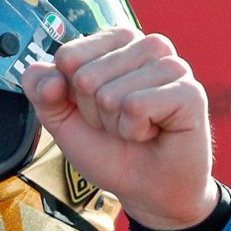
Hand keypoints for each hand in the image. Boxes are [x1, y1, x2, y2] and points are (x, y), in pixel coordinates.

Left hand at [21, 28, 218, 230]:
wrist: (146, 188)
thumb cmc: (109, 147)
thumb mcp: (62, 120)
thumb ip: (41, 92)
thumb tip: (44, 76)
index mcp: (117, 42)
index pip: (67, 56)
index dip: (70, 94)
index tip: (95, 109)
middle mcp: (147, 45)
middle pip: (85, 77)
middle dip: (94, 113)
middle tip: (119, 122)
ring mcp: (172, 65)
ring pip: (109, 94)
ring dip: (115, 124)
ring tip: (137, 127)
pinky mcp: (189, 91)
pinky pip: (135, 107)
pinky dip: (134, 131)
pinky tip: (154, 132)